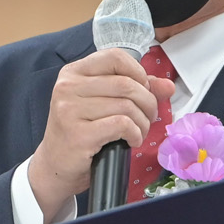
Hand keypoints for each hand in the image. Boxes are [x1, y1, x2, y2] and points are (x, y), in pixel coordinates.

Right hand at [28, 48, 176, 221]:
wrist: (55, 166)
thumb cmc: (81, 132)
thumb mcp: (103, 104)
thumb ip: (135, 90)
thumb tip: (168, 86)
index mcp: (73, 72)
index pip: (115, 57)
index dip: (138, 72)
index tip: (144, 90)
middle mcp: (68, 87)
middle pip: (126, 84)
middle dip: (148, 102)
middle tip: (148, 117)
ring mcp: (70, 110)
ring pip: (126, 106)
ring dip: (142, 122)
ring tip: (138, 132)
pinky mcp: (78, 134)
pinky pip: (122, 125)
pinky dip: (135, 134)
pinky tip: (131, 140)